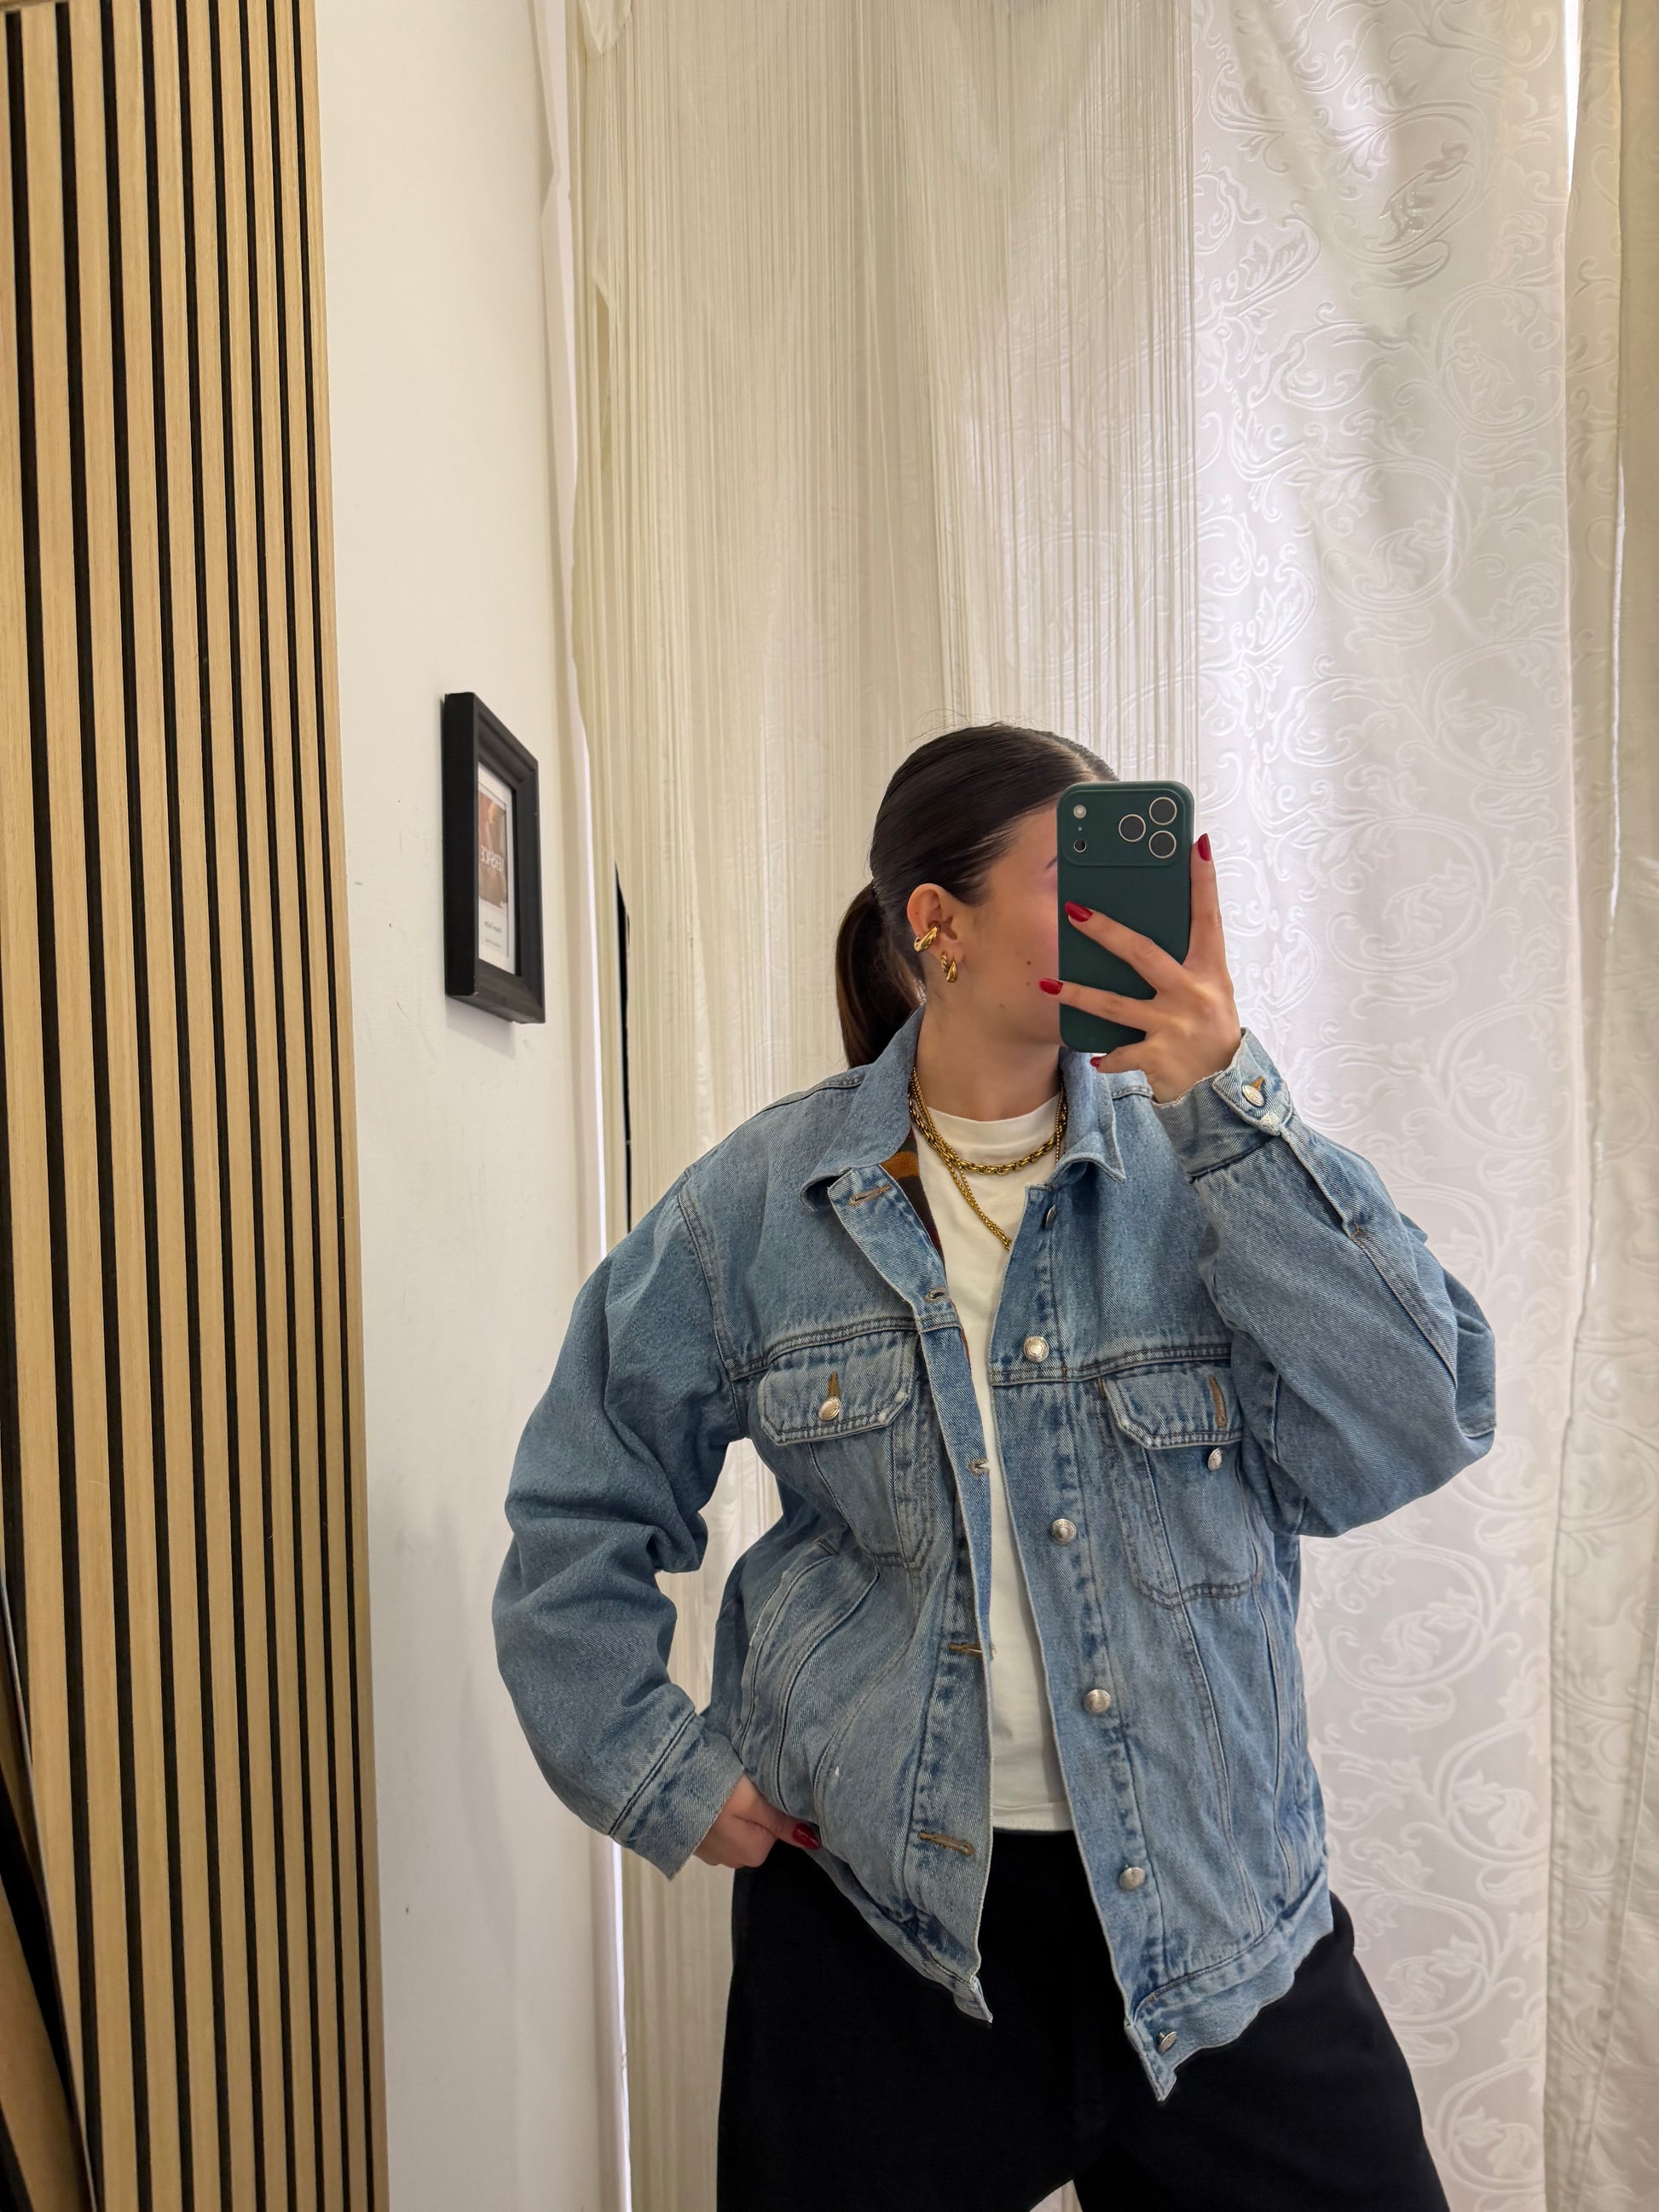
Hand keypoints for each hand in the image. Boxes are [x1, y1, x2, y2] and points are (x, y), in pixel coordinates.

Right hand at [693, 1773, 820, 1868]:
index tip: (756, 1784)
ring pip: (736, 1827)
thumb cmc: (710, 1789)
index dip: (771, 1802)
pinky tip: (704, 1794)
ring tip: (719, 1785)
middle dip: (752, 1807)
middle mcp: (733, 1861)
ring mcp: (711, 1854)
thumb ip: (782, 1821)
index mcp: (753, 1854)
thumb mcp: (752, 1800)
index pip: (777, 1826)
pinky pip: (715, 1826)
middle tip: (737, 1783)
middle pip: (758, 1829)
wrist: (656, 1785)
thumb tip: (813, 1842)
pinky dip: (714, 1810)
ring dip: (732, 1807)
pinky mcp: (693, 1841)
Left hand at [1042, 831, 1241, 1103]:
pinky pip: (1120, 1054)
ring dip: (1079, 995)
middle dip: (1105, 930)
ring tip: (1049, 985)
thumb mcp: (1207, 990)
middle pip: (1143, 953)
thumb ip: (1182, 962)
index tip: (1197, 843)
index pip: (1208, 916)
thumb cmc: (1208, 1028)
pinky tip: (1093, 1055)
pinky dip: (1107, 1057)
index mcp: (1209, 970)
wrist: (1222, 1088)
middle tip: (1072, 909)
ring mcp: (1174, 1026)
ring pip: (1115, 1006)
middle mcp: (1194, 993)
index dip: (1204, 880)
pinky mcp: (1158, 1057)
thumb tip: (1137, 930)